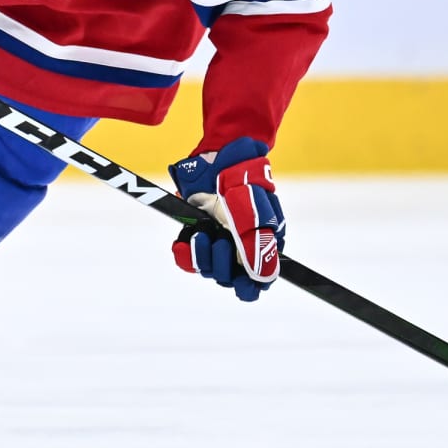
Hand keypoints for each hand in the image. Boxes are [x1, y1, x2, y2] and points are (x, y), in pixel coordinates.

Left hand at [168, 138, 282, 301]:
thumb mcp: (255, 216)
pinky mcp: (197, 234)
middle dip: (222, 265)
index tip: (239, 281)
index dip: (248, 287)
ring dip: (203, 256)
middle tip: (220, 242)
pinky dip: (185, 253)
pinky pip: (187, 258)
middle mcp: (239, 248)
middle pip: (229, 279)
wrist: (218, 160)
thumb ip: (258, 248)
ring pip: (208, 269)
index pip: (257, 283)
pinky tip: (184, 240)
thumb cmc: (244, 186)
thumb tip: (261, 279)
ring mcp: (218, 241)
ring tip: (202, 235)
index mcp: (262, 247)